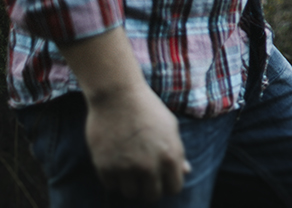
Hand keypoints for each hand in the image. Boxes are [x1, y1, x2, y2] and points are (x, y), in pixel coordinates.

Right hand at [84, 81, 189, 200]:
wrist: (117, 95)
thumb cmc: (147, 107)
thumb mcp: (170, 127)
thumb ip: (177, 152)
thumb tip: (186, 171)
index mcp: (170, 156)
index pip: (174, 188)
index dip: (168, 184)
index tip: (162, 178)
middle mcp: (149, 166)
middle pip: (151, 196)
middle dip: (149, 188)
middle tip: (144, 177)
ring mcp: (126, 168)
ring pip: (130, 194)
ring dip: (131, 185)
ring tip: (129, 170)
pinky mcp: (105, 166)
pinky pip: (111, 186)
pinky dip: (114, 179)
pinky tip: (116, 164)